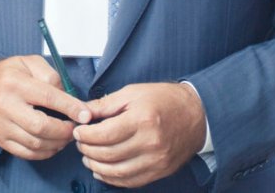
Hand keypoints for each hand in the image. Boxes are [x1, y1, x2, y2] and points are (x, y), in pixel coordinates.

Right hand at [0, 55, 90, 159]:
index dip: (70, 108)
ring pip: (35, 143)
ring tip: (66, 136)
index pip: (48, 98)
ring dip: (57, 143)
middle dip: (64, 131)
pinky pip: (26, 153)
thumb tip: (69, 99)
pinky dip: (44, 152)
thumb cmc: (9, 74)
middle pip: (41, 126)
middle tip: (75, 128)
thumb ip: (52, 77)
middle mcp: (5, 105)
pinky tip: (52, 144)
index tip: (86, 115)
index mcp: (14, 83)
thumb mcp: (30, 63)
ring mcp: (0, 125)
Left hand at [73, 82, 205, 187]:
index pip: (104, 135)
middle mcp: (150, 143)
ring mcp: (156, 160)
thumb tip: (82, 112)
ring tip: (87, 158)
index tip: (77, 131)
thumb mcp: (132, 92)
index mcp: (142, 120)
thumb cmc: (163, 99)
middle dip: (87, 151)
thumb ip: (105, 104)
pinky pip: (131, 181)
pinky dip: (112, 179)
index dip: (85, 135)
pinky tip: (102, 171)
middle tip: (79, 144)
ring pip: (117, 172)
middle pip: (108, 155)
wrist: (197, 114)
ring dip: (96, 167)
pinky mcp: (161, 171)